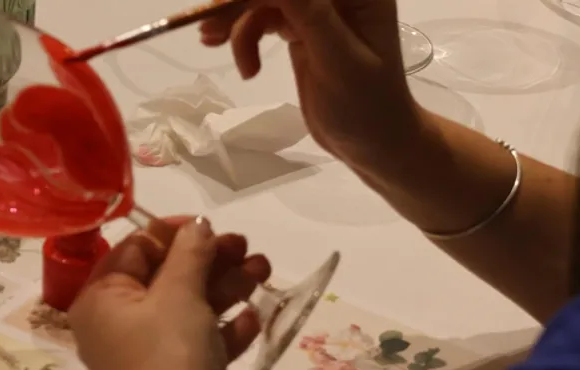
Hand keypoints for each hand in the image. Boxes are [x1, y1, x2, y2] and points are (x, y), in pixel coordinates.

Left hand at [68, 217, 270, 369]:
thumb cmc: (168, 347)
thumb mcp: (179, 291)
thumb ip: (190, 252)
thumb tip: (197, 226)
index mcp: (101, 298)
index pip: (135, 249)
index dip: (174, 232)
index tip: (209, 225)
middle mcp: (115, 324)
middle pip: (167, 278)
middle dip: (212, 262)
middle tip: (246, 246)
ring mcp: (144, 352)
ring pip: (188, 308)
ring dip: (227, 288)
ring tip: (264, 270)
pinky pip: (196, 342)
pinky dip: (223, 328)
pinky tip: (254, 317)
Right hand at [200, 0, 420, 181]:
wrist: (373, 145)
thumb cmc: (367, 107)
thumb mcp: (339, 60)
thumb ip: (308, 12)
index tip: (227, 4)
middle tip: (207, 24)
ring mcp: (317, 9)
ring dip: (235, 19)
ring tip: (210, 42)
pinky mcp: (300, 29)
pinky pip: (262, 19)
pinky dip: (244, 36)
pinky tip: (244, 68)